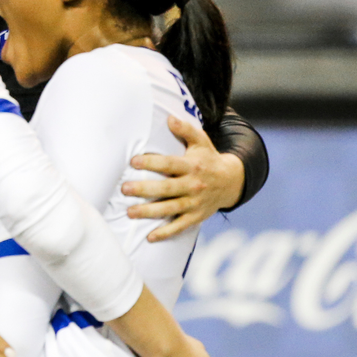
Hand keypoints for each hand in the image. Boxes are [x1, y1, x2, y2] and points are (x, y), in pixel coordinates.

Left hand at [124, 115, 243, 242]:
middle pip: (166, 188)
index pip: (170, 164)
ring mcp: (195, 203)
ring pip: (170, 209)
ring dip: (150, 212)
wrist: (232, 181)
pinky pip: (180, 226)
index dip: (152, 162)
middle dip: (145, 189)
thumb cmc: (208, 158)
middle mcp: (193, 185)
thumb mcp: (200, 141)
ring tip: (129, 213)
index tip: (133, 161)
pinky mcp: (196, 216)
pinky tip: (149, 237)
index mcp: (192, 166)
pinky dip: (166, 233)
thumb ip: (185, 130)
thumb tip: (169, 118)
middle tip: (124, 189)